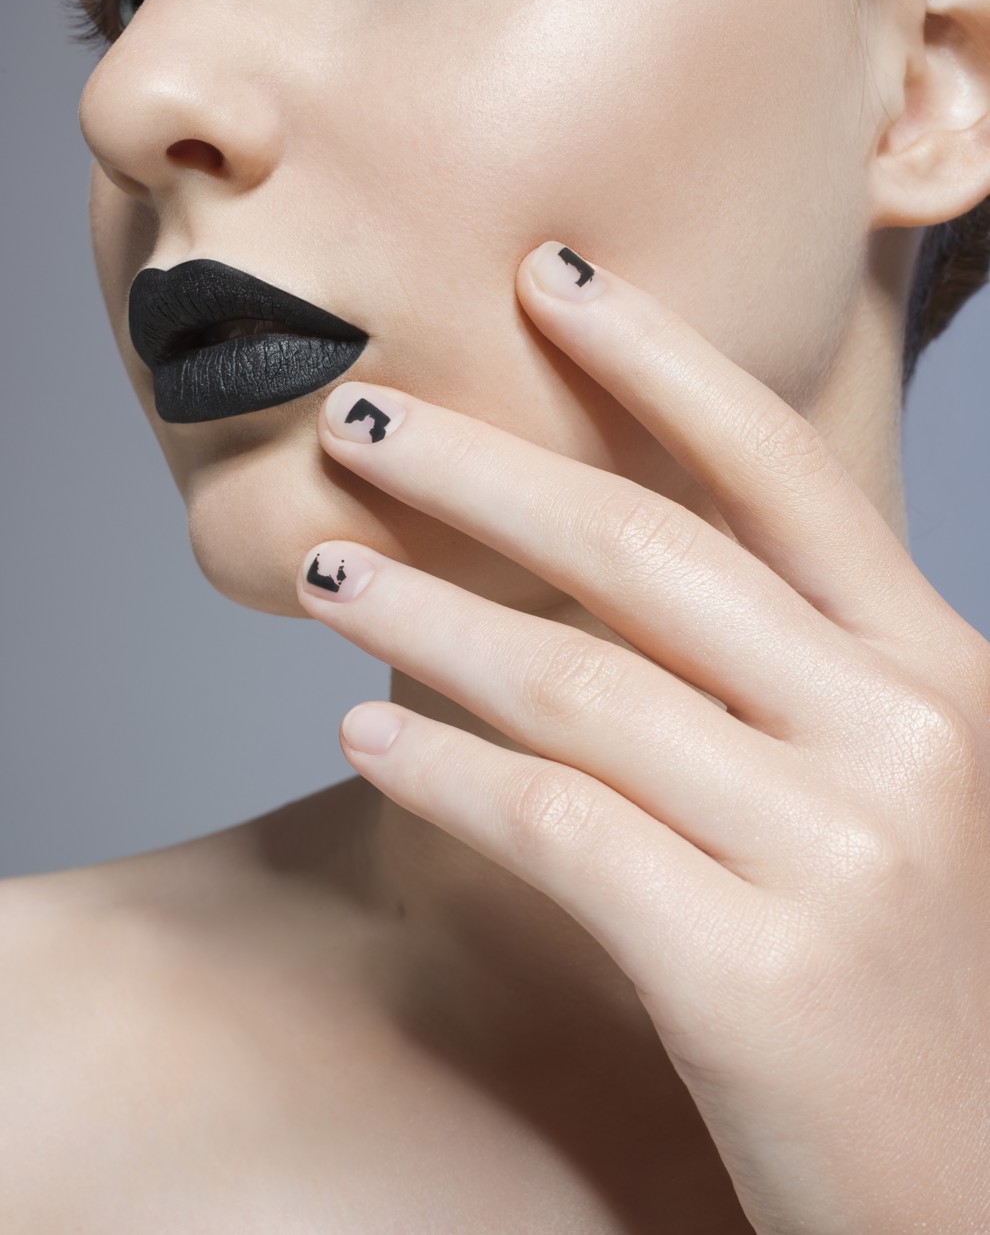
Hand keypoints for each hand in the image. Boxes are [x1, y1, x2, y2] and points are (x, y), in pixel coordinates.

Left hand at [296, 239, 989, 1234]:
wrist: (985, 1198)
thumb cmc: (923, 985)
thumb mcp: (894, 792)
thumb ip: (788, 677)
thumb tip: (600, 569)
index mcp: (941, 672)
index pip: (780, 470)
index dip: (657, 357)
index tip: (548, 275)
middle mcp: (902, 734)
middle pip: (648, 549)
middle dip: (483, 465)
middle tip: (360, 414)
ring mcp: (838, 851)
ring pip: (579, 680)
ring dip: (424, 615)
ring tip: (323, 571)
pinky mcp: (757, 971)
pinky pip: (554, 824)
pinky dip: (442, 770)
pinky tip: (367, 735)